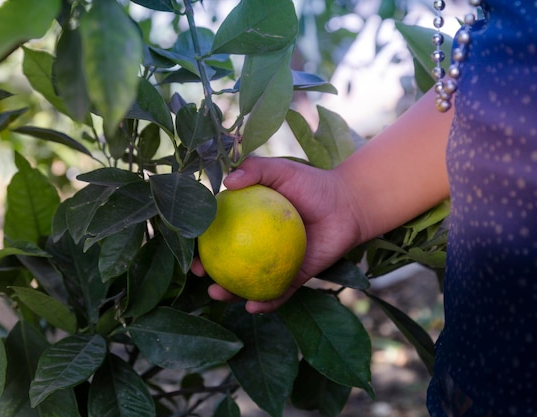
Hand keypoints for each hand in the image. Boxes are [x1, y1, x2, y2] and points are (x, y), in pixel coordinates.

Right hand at [191, 157, 362, 312]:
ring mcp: (276, 264)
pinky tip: (253, 306)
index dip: (200, 241)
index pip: (218, 234)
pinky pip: (278, 294)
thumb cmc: (313, 184)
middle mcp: (258, 246)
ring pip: (247, 284)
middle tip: (196, 274)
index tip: (188, 244)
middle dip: (207, 273)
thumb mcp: (282, 170)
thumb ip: (255, 168)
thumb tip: (227, 182)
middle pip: (226, 263)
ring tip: (218, 294)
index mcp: (249, 222)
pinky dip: (266, 302)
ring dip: (229, 294)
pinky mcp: (295, 278)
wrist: (348, 205)